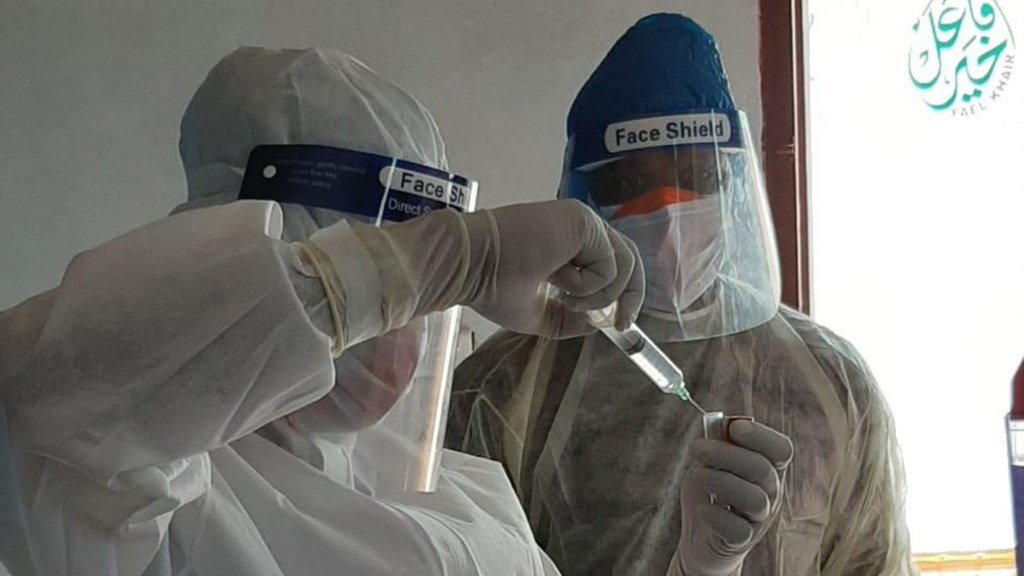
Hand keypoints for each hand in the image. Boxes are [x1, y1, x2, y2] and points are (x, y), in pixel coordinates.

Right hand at [460, 200, 643, 337]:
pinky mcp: (583, 222)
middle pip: (629, 260)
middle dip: (630, 297)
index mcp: (570, 242)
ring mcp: (583, 221)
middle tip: (620, 325)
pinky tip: (557, 281)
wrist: (470, 267)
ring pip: (623, 265)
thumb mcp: (538, 313)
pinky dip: (588, 286)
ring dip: (599, 296)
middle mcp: (581, 227)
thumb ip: (568, 319)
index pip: (614, 263)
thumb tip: (597, 326)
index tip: (619, 325)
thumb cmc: (491, 286)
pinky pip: (609, 264)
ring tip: (566, 299)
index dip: (624, 294)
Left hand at [676, 420, 793, 575]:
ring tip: (697, 476)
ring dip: (720, 481)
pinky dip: (717, 516)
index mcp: (768, 469)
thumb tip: (720, 425)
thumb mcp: (708, 463)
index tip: (734, 428)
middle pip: (762, 468)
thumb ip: (716, 445)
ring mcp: (759, 518)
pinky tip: (702, 509)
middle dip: (726, 453)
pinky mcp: (743, 541)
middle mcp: (771, 493)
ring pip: (754, 498)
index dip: (761, 436)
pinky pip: (738, 529)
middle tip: (697, 448)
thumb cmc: (708, 494)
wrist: (699, 539)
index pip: (781, 449)